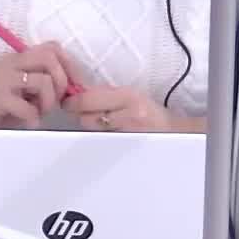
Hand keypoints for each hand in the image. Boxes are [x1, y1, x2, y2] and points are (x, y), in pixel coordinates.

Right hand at [0, 41, 84, 129]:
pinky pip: (29, 108)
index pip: (51, 47)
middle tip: (57, 101)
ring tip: (39, 113)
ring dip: (49, 102)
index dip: (69, 65)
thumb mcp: (18, 91)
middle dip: (62, 81)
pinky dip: (33, 119)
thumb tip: (73, 85)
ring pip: (44, 81)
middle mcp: (8, 63)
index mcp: (15, 59)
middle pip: (50, 57)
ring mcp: (1, 79)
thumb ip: (39, 82)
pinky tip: (26, 123)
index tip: (72, 87)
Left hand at [64, 85, 195, 133]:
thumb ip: (102, 93)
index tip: (67, 101)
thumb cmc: (147, 111)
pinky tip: (106, 132)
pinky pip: (101, 141)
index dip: (73, 101)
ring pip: (92, 131)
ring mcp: (127, 135)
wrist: (171, 131)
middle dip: (81, 114)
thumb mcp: (128, 94)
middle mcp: (128, 117)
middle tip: (84, 111)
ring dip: (90, 125)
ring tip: (99, 121)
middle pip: (86, 119)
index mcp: (128, 98)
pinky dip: (98, 136)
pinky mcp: (125, 147)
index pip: (88, 100)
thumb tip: (76, 91)